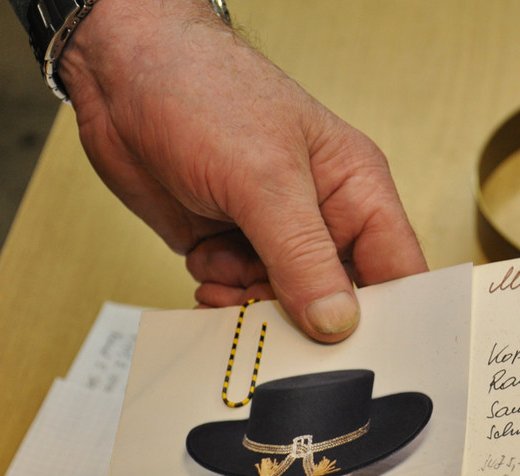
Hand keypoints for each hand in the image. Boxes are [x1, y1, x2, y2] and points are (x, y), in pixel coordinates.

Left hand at [58, 0, 427, 341]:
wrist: (120, 75)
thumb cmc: (204, 90)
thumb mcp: (264, 177)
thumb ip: (303, 255)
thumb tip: (338, 322)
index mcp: (356, 190)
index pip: (398, 270)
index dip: (395, 318)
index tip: (372, 356)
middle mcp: (320, 218)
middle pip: (338, 302)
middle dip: (307, 320)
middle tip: (274, 318)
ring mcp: (272, 236)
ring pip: (283, 308)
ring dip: (252, 305)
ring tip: (228, 273)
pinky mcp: (229, 248)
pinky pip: (238, 300)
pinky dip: (220, 296)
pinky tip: (207, 266)